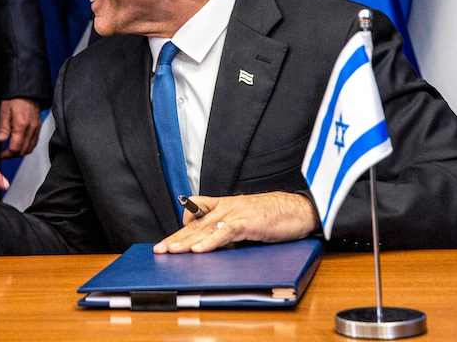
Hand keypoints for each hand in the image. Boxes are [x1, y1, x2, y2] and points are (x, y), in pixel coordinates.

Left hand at [0, 98, 41, 158]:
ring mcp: (36, 128)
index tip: (1, 154)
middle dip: (13, 155)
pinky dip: (27, 146)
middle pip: (23, 151)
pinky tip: (21, 144)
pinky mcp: (38, 127)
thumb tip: (1, 140)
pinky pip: (34, 142)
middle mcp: (31, 129)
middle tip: (5, 154)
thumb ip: (3, 127)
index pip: (15, 148)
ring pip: (30, 148)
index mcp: (21, 125)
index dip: (7, 154)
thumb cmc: (16, 98)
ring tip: (12, 151)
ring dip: (21, 152)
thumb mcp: (5, 111)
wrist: (27, 91)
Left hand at [152, 192, 316, 253]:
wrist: (296, 209)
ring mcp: (235, 214)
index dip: (182, 227)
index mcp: (224, 205)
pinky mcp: (246, 222)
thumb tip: (216, 245)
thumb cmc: (273, 215)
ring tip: (171, 251)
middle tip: (160, 249)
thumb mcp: (246, 219)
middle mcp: (225, 208)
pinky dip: (210, 242)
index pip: (195, 214)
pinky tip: (198, 250)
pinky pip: (224, 233)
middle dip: (176, 237)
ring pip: (205, 229)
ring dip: (186, 242)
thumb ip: (230, 229)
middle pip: (195, 223)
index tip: (170, 239)